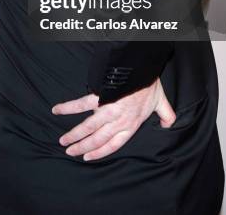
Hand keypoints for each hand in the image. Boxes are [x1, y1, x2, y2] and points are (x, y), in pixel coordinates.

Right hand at [51, 78, 175, 160]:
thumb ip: (166, 116)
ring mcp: (107, 109)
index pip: (113, 144)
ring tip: (63, 141)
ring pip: (88, 127)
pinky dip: (68, 107)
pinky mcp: (100, 96)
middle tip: (69, 151)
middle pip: (97, 139)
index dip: (100, 152)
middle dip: (82, 147)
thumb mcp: (162, 102)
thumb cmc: (150, 84)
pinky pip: (81, 104)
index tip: (88, 157)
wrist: (142, 68)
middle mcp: (117, 120)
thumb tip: (168, 125)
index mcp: (130, 124)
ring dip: (74, 135)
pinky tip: (57, 110)